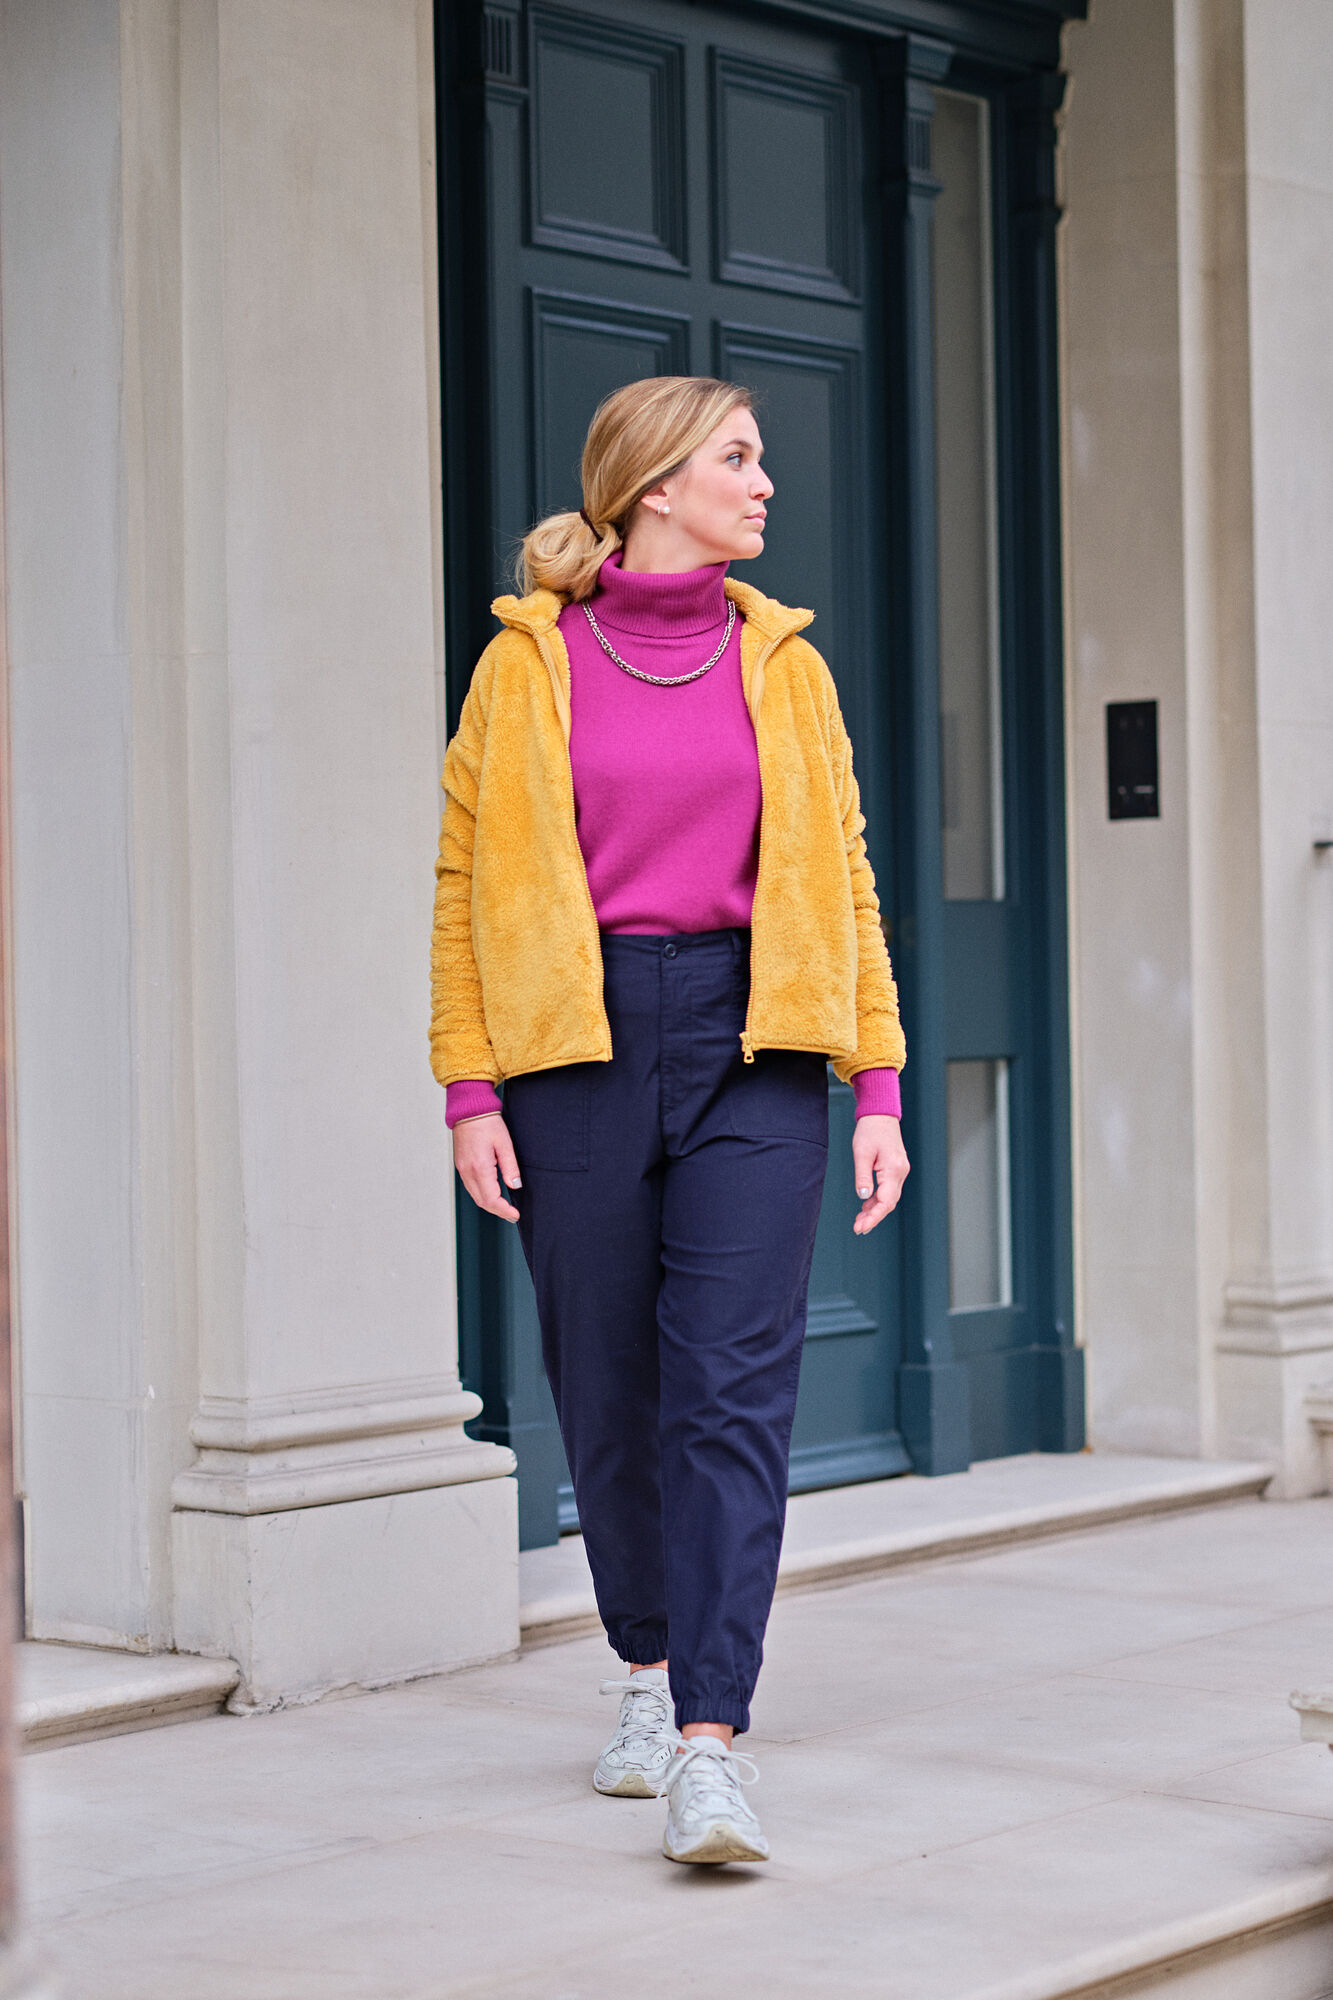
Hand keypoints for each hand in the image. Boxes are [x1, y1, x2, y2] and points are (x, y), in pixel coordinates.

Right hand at [452, 1113, 522, 1221]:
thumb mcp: (504, 1143)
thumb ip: (510, 1167)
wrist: (469, 1109)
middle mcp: (468, 1171)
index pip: (491, 1199)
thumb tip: (515, 1185)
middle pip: (482, 1202)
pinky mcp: (461, 1166)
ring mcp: (462, 1169)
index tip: (515, 1214)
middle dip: (498, 1211)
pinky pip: (470, 1187)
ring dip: (489, 1205)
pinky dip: (482, 1195)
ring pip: (475, 1196)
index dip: (504, 1210)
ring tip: (504, 1207)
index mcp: (479, 1167)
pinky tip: (491, 1194)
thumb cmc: (487, 1122)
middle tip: (512, 1215)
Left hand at [851, 1115, 908, 1234]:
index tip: (860, 1228)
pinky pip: (889, 1190)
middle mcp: (901, 1172)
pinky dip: (878, 1200)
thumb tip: (863, 1197)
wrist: (881, 1114)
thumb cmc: (870, 1130)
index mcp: (893, 1169)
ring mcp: (900, 1171)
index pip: (886, 1202)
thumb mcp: (861, 1153)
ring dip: (875, 1210)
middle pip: (889, 1203)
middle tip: (857, 1228)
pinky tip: (866, 1205)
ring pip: (890, 1198)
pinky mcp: (896, 1169)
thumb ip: (863, 1176)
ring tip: (859, 1220)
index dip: (873, 1218)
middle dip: (873, 1217)